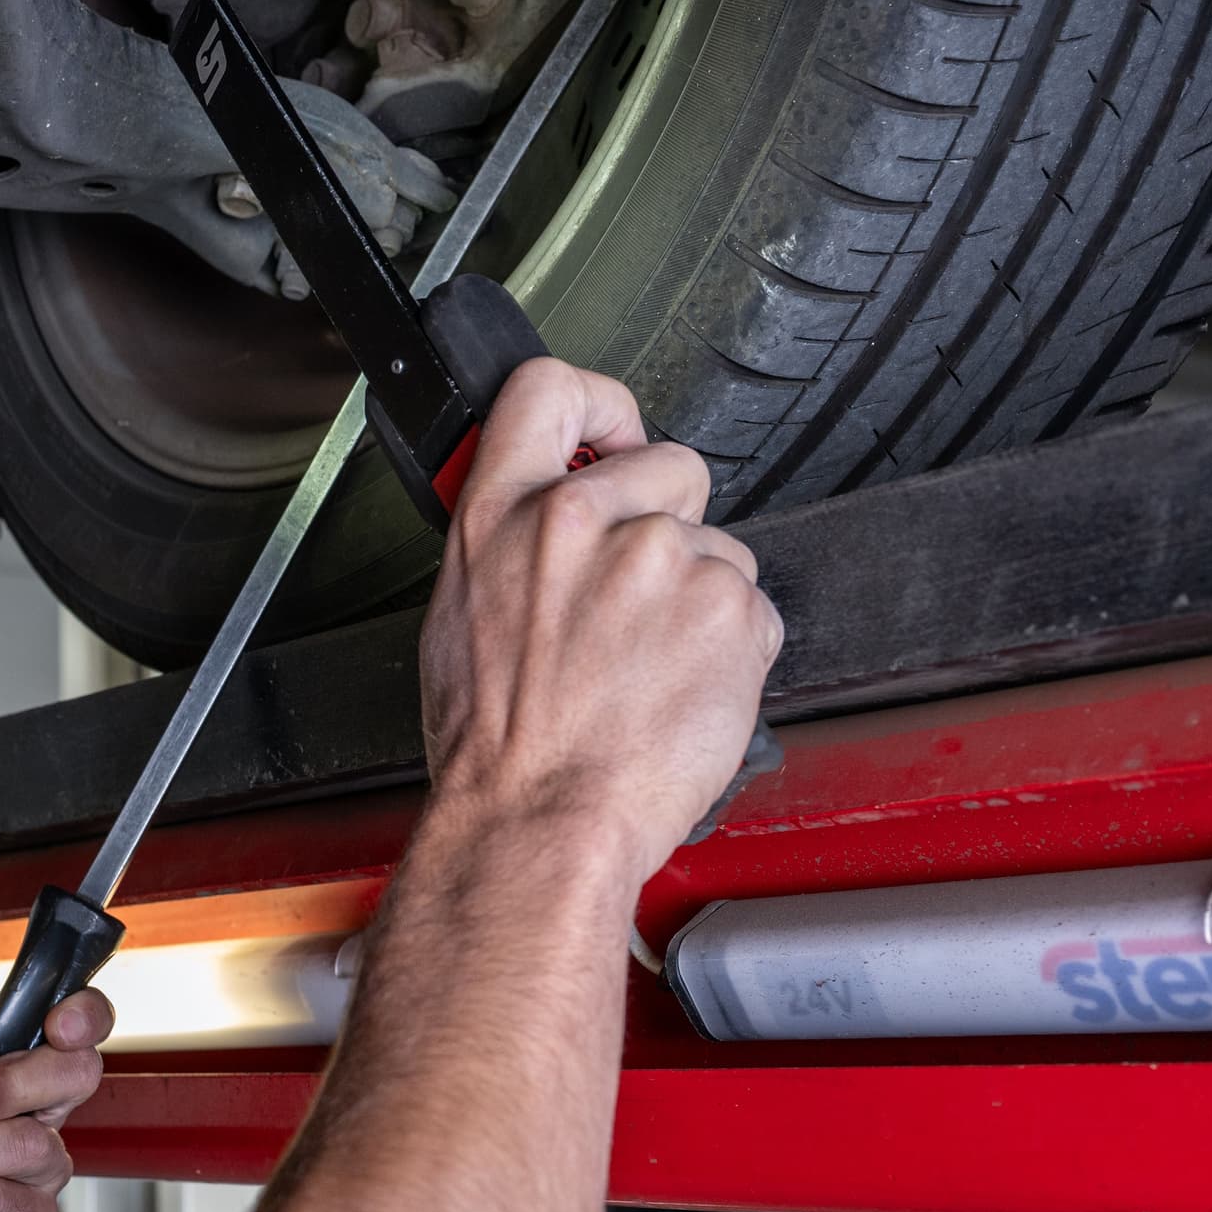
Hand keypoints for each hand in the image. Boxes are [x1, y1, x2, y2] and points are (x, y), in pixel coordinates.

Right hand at [417, 361, 779, 875]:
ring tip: (647, 670)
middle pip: (672, 466)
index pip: (551, 390)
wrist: (541, 822)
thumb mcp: (458, 617)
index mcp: (505, 515)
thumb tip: (544, 518)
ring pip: (720, 550)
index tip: (614, 438)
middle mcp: (584, 520)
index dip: (600, 405)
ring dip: (699, 602)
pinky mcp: (727, 609)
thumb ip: (510, 544)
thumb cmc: (496, 749)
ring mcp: (663, 559)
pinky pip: (752, 610)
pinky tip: (679, 692)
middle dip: (671, 522)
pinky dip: (729, 651)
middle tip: (636, 604)